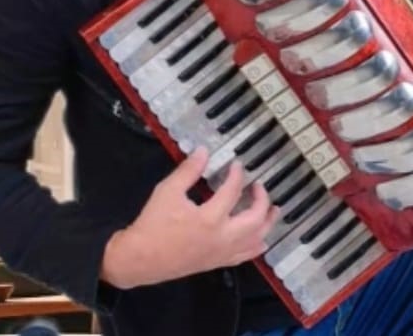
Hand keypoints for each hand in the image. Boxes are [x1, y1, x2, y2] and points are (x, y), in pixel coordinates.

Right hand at [100, 148, 280, 288]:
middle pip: (255, 219)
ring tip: (273, 210)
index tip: (237, 164)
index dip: (237, 174)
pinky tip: (261, 239)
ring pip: (255, 240)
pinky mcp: (216, 263)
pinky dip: (256, 245)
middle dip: (262, 200)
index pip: (233, 191)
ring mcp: (221, 253)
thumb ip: (188, 170)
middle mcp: (222, 237)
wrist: (139, 259)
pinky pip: (245, 256)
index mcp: (210, 218)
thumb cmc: (153, 224)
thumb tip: (204, 151)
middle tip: (259, 186)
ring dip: (267, 223)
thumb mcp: (167, 191)